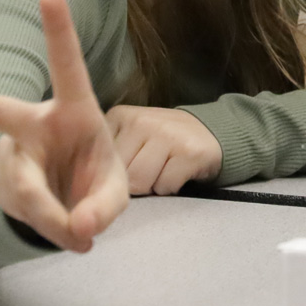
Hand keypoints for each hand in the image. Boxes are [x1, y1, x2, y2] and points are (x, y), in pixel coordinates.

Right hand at [0, 0, 129, 252]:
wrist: (65, 206)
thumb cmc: (93, 176)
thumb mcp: (115, 188)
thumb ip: (105, 205)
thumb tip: (80, 230)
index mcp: (73, 108)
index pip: (67, 65)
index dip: (59, 30)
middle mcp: (34, 126)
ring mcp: (14, 159)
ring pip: (27, 190)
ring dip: (56, 217)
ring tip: (80, 234)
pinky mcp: (7, 190)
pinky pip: (31, 216)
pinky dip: (55, 231)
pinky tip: (69, 234)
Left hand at [105, 104, 221, 195]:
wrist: (211, 132)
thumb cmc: (164, 142)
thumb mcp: (131, 137)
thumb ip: (112, 151)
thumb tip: (95, 185)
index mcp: (120, 117)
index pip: (103, 162)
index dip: (118, 173)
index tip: (133, 164)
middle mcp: (141, 122)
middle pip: (122, 176)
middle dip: (136, 182)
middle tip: (152, 168)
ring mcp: (166, 135)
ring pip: (141, 183)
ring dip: (154, 186)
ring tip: (164, 169)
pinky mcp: (188, 152)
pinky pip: (165, 186)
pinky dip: (172, 188)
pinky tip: (178, 172)